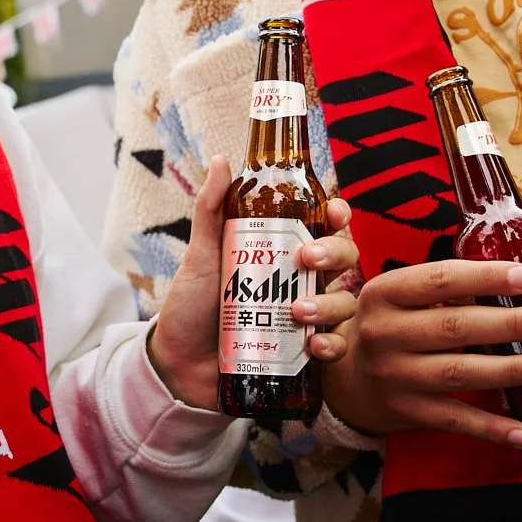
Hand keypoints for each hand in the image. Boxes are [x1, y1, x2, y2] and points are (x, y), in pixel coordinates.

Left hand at [147, 162, 354, 410]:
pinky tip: (313, 344)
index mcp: (285, 252)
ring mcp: (306, 317)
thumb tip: (222, 160)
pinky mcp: (303, 352)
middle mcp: (302, 282)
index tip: (332, 212)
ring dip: (329, 304)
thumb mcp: (201, 254)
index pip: (325, 226)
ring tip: (297, 311)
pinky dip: (331, 344)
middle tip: (305, 258)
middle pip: (343, 260)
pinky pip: (334, 346)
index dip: (338, 215)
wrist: (177, 361)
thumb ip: (211, 209)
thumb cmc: (192, 304)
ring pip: (343, 303)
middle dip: (334, 254)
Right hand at [306, 259, 521, 448]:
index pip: (439, 280)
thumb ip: (442, 288)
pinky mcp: (405, 412)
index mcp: (383, 294)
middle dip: (510, 324)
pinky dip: (491, 429)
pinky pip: (454, 420)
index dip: (484, 278)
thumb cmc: (388, 327)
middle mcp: (383, 333)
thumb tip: (514, 279)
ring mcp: (393, 376)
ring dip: (511, 370)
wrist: (343, 381)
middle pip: (454, 327)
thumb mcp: (397, 297)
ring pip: (459, 373)